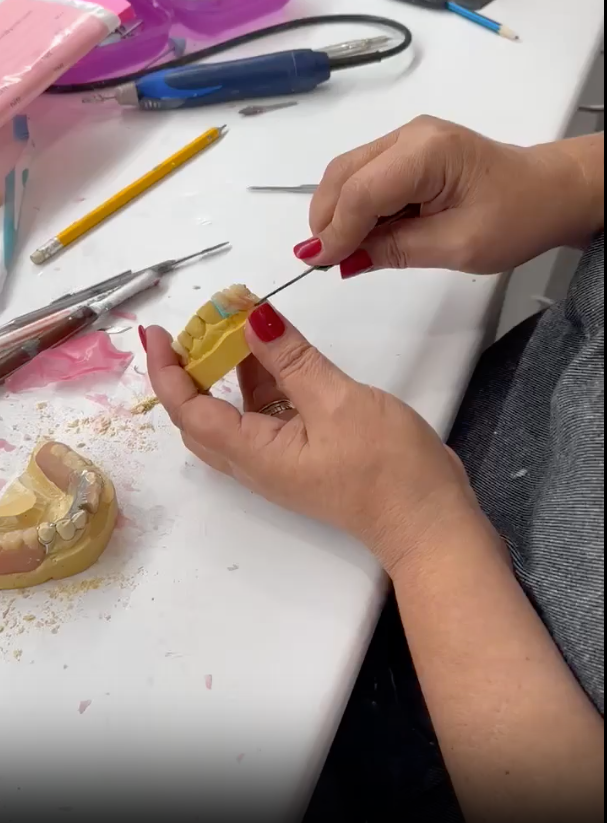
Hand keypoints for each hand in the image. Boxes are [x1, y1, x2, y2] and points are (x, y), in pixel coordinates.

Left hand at [146, 304, 475, 573]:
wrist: (428, 518)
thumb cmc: (386, 467)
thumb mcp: (337, 401)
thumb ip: (291, 360)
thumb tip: (252, 320)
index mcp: (253, 453)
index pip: (189, 410)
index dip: (167, 370)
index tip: (158, 332)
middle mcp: (256, 461)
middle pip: (201, 414)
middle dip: (190, 367)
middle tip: (198, 324)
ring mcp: (279, 459)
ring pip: (235, 412)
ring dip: (228, 370)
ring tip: (237, 323)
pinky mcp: (302, 453)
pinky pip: (265, 414)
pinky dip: (262, 380)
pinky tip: (274, 349)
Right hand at [292, 116, 600, 276]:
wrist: (551, 191)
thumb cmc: (517, 218)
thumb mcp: (458, 246)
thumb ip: (395, 250)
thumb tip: (342, 260)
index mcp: (427, 151)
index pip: (361, 191)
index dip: (336, 231)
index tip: (320, 266)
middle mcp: (409, 134)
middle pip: (343, 173)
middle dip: (327, 218)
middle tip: (326, 261)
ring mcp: (407, 138)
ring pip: (348, 172)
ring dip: (338, 212)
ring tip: (345, 251)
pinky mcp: (407, 150)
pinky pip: (365, 174)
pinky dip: (355, 206)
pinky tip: (365, 234)